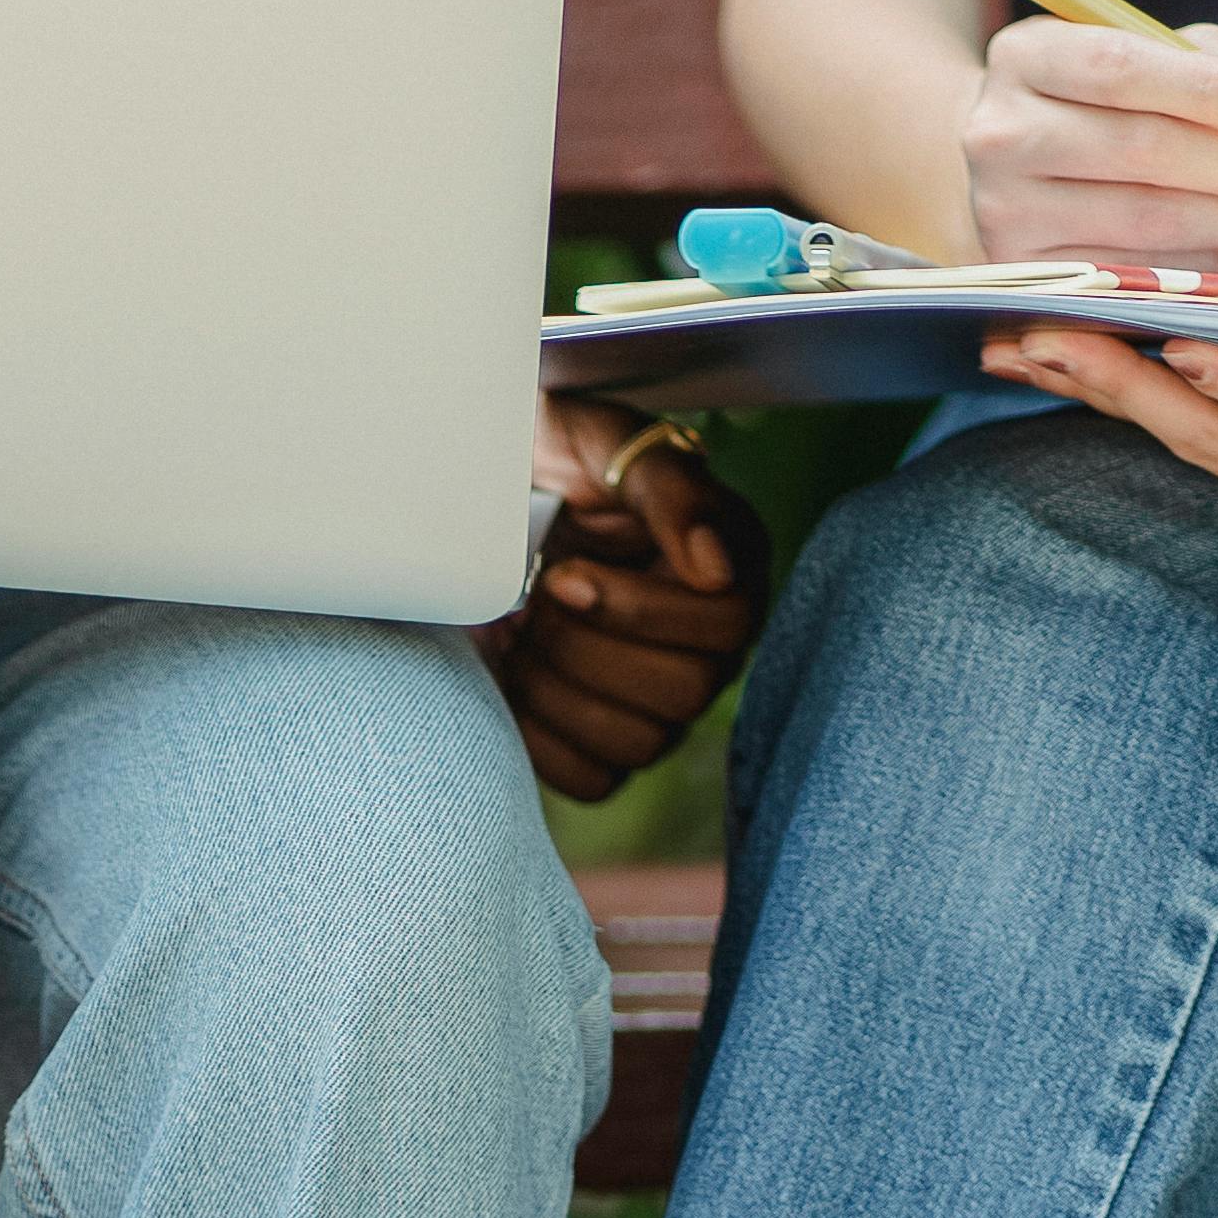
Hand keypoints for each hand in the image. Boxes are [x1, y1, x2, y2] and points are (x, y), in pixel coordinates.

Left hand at [490, 400, 765, 796]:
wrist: (489, 495)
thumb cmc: (559, 460)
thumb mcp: (608, 438)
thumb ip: (670, 487)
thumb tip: (715, 566)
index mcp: (728, 571)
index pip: (724, 624)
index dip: (636, 610)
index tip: (562, 575)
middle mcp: (710, 647)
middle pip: (684, 692)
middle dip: (587, 649)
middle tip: (534, 600)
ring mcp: (664, 703)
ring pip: (641, 743)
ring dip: (559, 691)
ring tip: (519, 633)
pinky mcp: (611, 743)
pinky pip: (595, 780)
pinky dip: (543, 739)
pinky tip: (513, 681)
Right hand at [963, 19, 1217, 271]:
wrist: (1011, 174)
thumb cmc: (1103, 105)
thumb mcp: (1156, 64)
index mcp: (1026, 54)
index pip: (1125, 69)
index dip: (1215, 91)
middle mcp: (999, 131)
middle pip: (1140, 148)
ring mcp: (1003, 209)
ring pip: (1146, 220)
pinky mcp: (1026, 272)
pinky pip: (1140, 274)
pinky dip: (1213, 265)